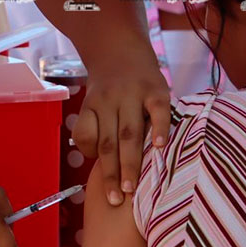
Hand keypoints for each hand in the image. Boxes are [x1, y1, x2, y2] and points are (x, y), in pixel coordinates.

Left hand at [70, 58, 170, 206]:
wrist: (119, 45)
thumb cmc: (109, 87)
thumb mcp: (94, 102)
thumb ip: (99, 128)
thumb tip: (106, 167)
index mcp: (91, 106)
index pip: (86, 136)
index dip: (91, 156)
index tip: (100, 179)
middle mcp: (108, 101)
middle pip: (107, 142)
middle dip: (111, 173)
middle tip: (115, 200)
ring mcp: (132, 94)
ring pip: (129, 133)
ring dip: (131, 162)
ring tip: (133, 188)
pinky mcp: (156, 89)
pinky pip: (157, 111)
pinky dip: (158, 128)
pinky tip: (160, 147)